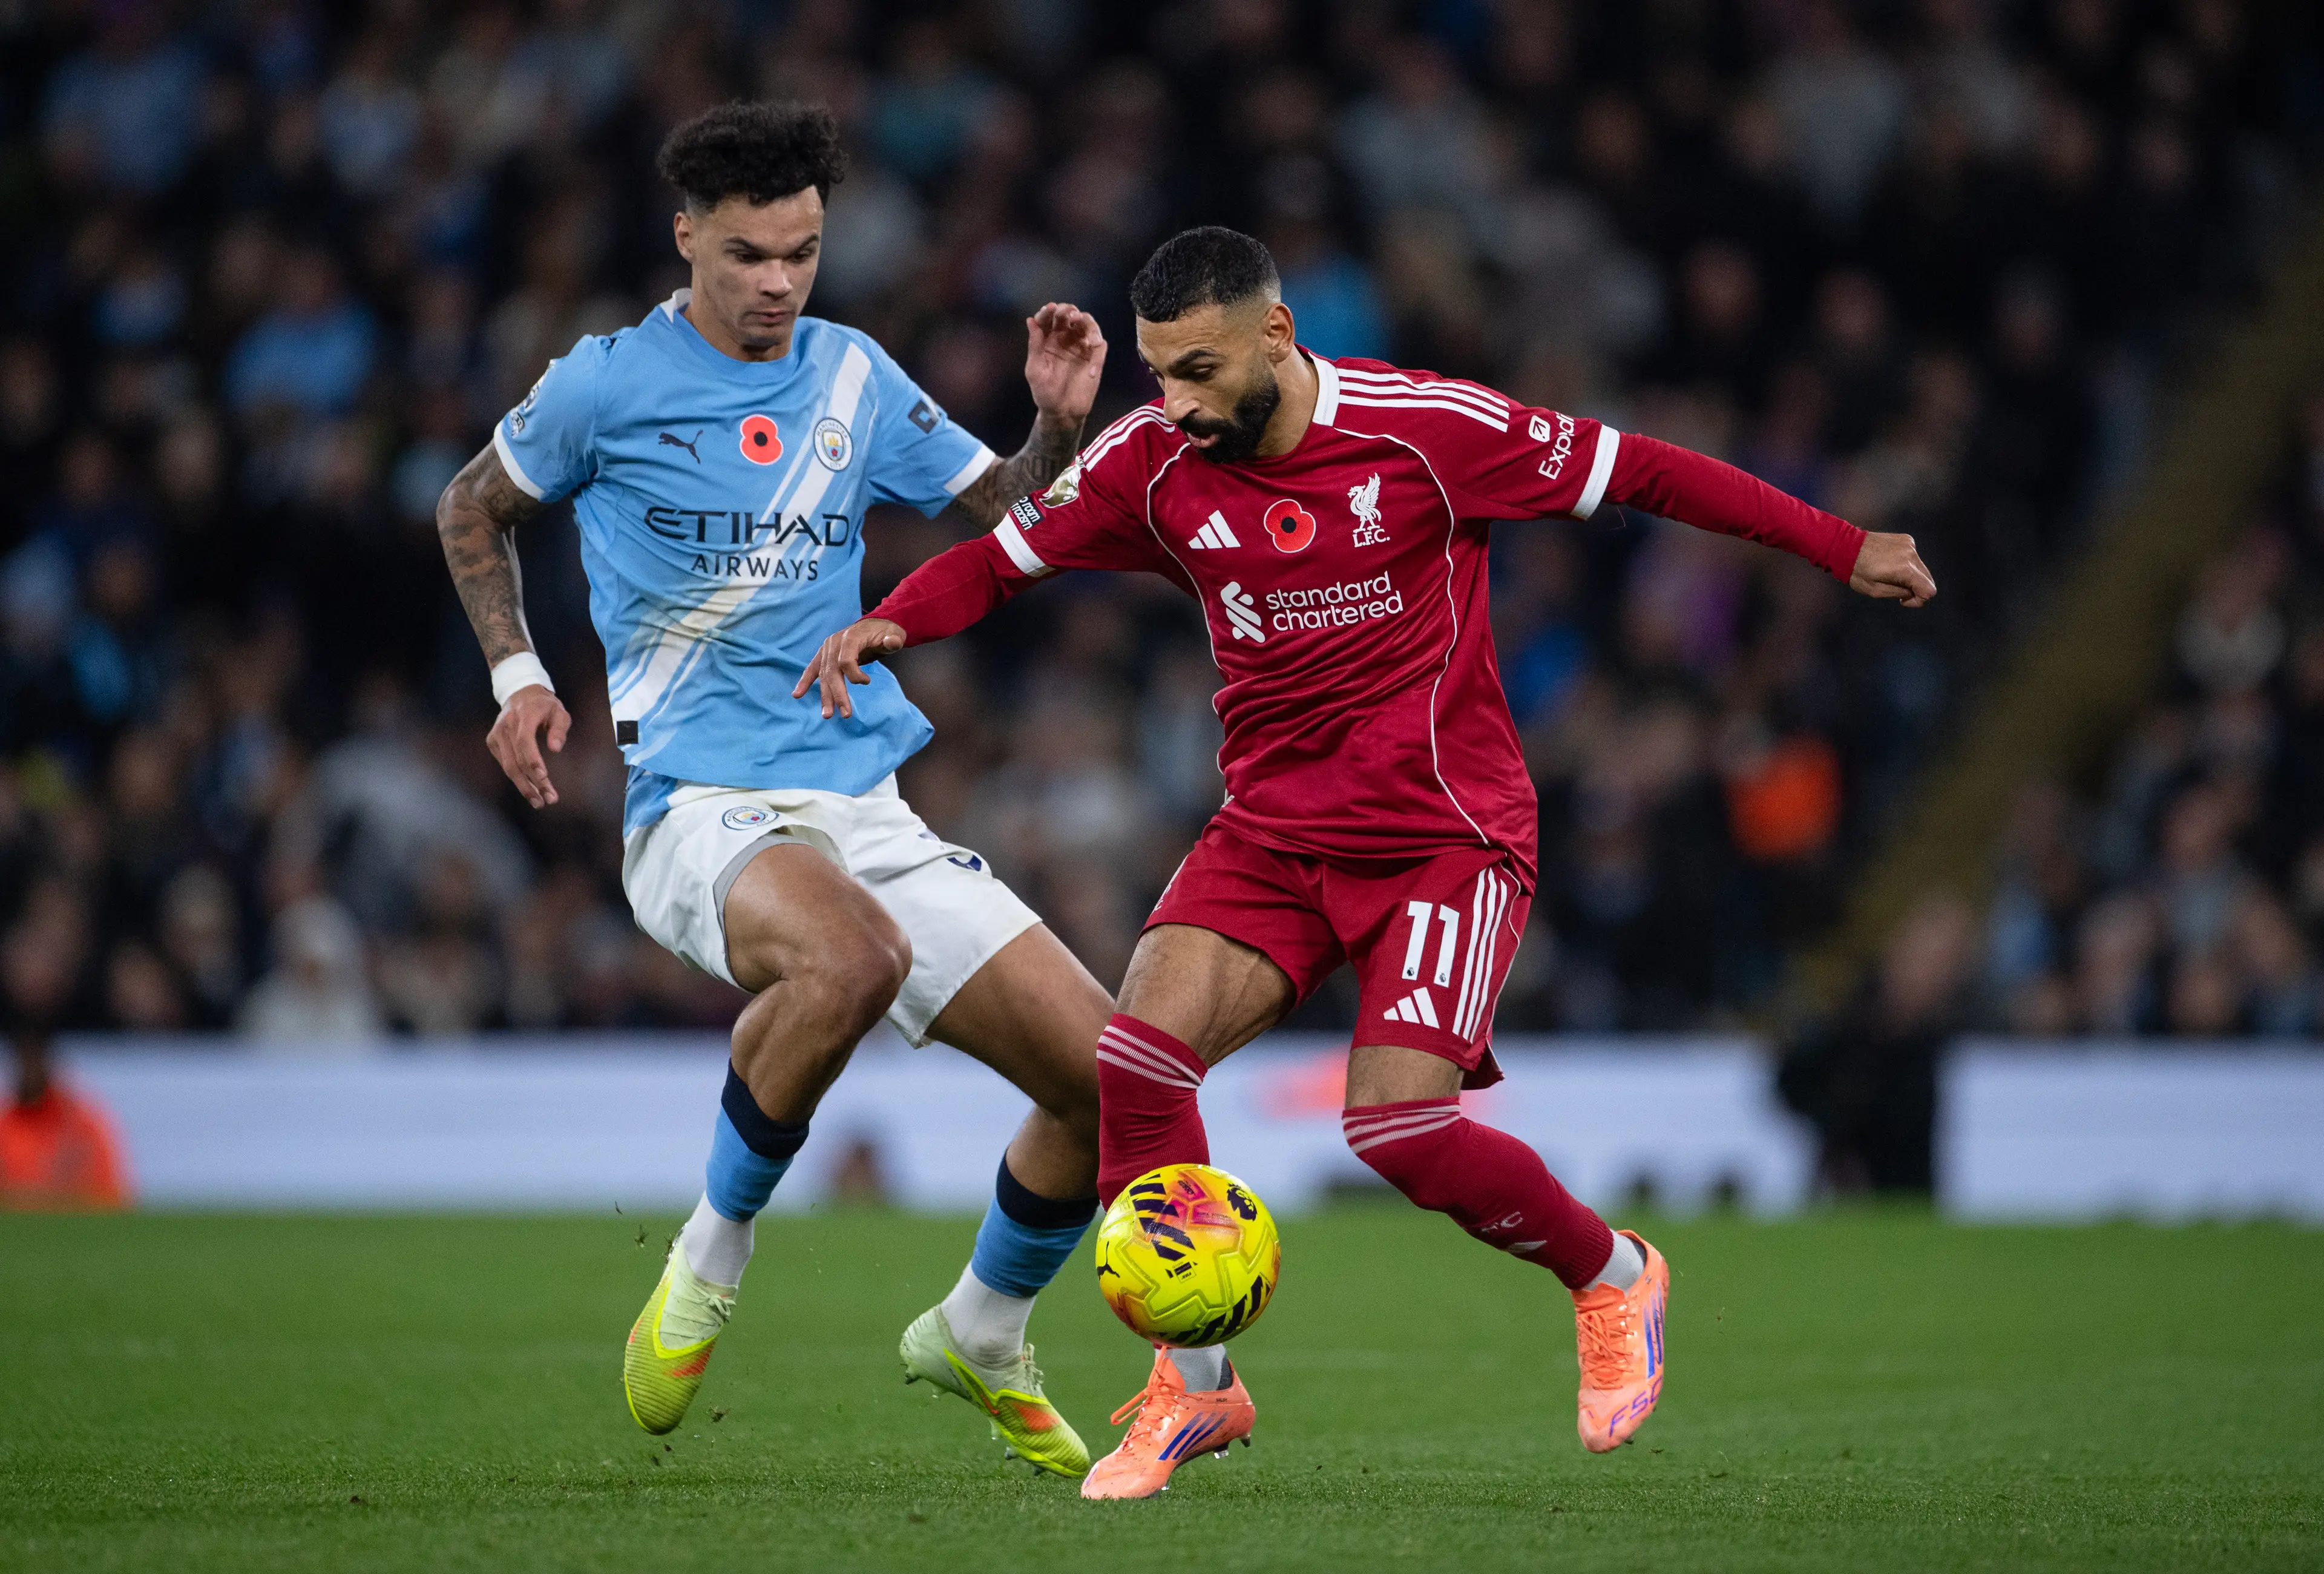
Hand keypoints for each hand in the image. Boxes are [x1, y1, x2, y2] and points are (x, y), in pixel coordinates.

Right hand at [488, 684, 570, 807]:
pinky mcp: (492, 741)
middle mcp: (506, 725)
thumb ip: (559, 728)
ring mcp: (496, 734)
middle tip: (548, 800)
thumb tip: (555, 749)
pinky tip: (530, 790)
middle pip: (516, 760)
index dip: (533, 761)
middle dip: (532, 783)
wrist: (520, 693)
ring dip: (525, 786)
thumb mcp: (559, 711)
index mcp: (524, 715)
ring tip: (540, 802)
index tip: (545, 778)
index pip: (525, 741)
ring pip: (509, 767)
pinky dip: (517, 779)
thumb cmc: (544, 706)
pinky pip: (505, 764)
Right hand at [793, 617, 905, 718]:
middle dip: (838, 694)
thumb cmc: (885, 633)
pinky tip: (797, 694)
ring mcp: (827, 648)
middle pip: (832, 671)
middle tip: (845, 714)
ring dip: (825, 695)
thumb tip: (891, 642)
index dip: (855, 675)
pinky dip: (805, 681)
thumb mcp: (894, 634)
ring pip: (823, 675)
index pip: (845, 661)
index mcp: (850, 637)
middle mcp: (834, 643)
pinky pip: (812, 669)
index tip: (867, 681)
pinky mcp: (824, 654)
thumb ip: (893, 640)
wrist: (874, 625)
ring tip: (827, 715)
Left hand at [1023, 302, 1104, 425]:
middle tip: (1068, 314)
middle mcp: (1065, 339)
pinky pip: (1100, 345)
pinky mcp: (1095, 357)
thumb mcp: (1034, 369)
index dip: (1048, 311)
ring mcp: (1081, 346)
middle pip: (1069, 315)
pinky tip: (1089, 363)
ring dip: (1085, 321)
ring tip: (1079, 324)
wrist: (1062, 412)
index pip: (1048, 318)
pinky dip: (1097, 347)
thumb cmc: (1045, 392)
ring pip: (1087, 323)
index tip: (1050, 308)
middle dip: (1068, 310)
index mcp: (1048, 340)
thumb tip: (1031, 320)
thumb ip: (1034, 345)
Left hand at [1848, 531, 1936, 606]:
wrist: (1846, 546)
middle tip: (1895, 589)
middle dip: (1915, 588)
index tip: (1902, 600)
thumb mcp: (1877, 591)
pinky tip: (1889, 563)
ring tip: (1890, 574)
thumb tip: (1914, 592)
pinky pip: (1914, 557)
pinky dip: (1906, 563)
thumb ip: (1901, 593)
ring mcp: (1910, 544)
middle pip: (1927, 579)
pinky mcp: (1906, 539)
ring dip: (1910, 575)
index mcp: (1905, 569)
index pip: (1929, 590)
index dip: (1919, 600)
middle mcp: (1911, 554)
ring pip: (1921, 568)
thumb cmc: (1857, 572)